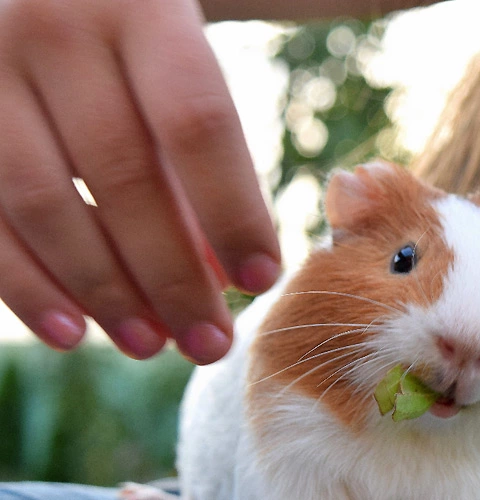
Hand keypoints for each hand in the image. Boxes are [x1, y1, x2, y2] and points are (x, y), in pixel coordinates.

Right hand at [0, 0, 280, 363]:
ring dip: (101, 290)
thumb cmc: (132, 40)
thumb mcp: (175, 69)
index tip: (261, 281)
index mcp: (141, 9)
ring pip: (42, 203)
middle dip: (171, 274)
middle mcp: (55, 31)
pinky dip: (25, 284)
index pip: (196, 122)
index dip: (232, 209)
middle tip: (211, 341)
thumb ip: (203, 159)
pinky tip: (71, 331)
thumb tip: (225, 278)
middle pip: (122, 174)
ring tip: (150, 345)